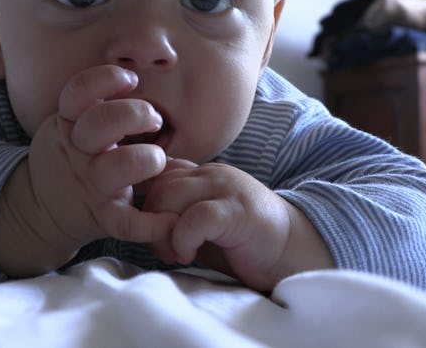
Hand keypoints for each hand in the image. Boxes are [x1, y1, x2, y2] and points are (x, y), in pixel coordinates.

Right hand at [33, 65, 177, 243]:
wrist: (42, 208)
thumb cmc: (72, 156)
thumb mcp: (68, 124)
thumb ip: (93, 104)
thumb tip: (135, 75)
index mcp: (68, 124)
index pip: (78, 92)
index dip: (106, 79)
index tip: (129, 81)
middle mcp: (78, 152)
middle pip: (102, 123)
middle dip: (136, 113)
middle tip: (153, 119)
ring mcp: (90, 185)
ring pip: (119, 167)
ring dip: (148, 158)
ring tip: (158, 159)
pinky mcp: (102, 217)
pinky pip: (127, 223)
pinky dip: (152, 224)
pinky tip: (169, 217)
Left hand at [143, 160, 333, 290]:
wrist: (293, 252)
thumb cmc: (242, 243)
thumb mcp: (201, 224)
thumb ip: (173, 214)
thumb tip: (132, 222)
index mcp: (201, 173)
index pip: (155, 170)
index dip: (141, 200)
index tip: (145, 230)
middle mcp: (211, 174)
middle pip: (156, 182)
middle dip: (148, 219)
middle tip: (162, 249)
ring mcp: (226, 188)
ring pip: (169, 194)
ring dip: (162, 230)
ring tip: (176, 253)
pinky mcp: (239, 211)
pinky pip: (196, 217)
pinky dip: (183, 239)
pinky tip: (190, 254)